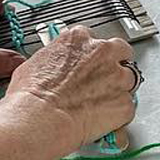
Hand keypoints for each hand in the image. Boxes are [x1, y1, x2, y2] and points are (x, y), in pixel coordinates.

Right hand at [0, 25, 137, 154]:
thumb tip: (52, 68)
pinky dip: (118, 116)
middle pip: (121, 52)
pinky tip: (104, 122)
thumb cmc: (31, 96)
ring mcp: (116, 77)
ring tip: (103, 104)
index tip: (89, 66)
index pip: (94, 40)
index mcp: (79, 38)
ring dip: (119, 90)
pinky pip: (127, 108)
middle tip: (103, 82)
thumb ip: (54, 59)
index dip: (92, 56)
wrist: (39, 118)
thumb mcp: (35, 64)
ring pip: (129, 79)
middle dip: (115, 65)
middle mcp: (102, 52)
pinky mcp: (123, 103)